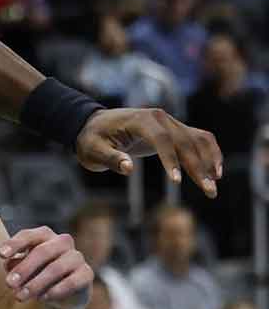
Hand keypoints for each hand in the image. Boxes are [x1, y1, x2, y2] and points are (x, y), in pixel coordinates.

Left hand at [0, 227, 91, 308]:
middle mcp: (62, 242)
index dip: (14, 244)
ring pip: (55, 268)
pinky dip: (56, 290)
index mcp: (44, 235)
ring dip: (36, 283)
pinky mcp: (86, 274)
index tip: (0, 255)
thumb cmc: (33, 273)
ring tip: (20, 296)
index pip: (28, 235)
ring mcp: (76, 257)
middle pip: (42, 251)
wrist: (56, 293)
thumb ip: (14, 265)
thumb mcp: (20, 268)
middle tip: (9, 284)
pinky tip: (43, 298)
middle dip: (23, 269)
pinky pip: (73, 281)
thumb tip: (10, 266)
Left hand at [75, 107, 222, 196]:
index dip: (170, 160)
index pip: (161, 139)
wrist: (95, 125)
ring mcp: (170, 122)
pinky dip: (211, 153)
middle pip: (184, 141)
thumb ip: (110, 159)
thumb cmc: (92, 139)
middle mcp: (160, 117)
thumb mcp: (92, 151)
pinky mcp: (175, 130)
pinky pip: (199, 139)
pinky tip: (215, 172)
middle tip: (208, 191)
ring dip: (208, 163)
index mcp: (139, 120)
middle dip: (197, 167)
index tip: (177, 181)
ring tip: (212, 188)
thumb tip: (128, 168)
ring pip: (197, 140)